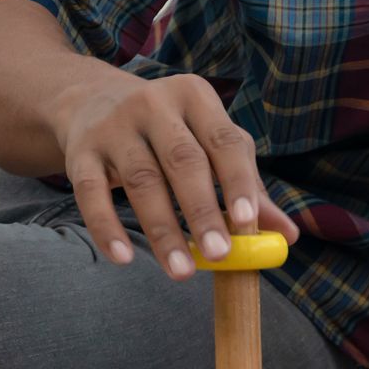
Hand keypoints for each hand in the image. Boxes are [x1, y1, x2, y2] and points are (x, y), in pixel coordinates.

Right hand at [54, 70, 297, 279]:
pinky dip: (106, 227)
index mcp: (196, 97)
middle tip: (221, 255)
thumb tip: (288, 235)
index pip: (225, 140)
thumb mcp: (208, 141)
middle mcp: (154, 104)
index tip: (249, 223)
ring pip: (141, 181)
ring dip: (163, 230)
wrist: (91, 99)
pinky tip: (124, 259)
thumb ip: (247, 185)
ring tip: (182, 271)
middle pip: (183, 161)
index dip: (238, 182)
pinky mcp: (80, 151)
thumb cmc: (169, 130)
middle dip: (203, 211)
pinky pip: (90, 193)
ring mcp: (113, 126)